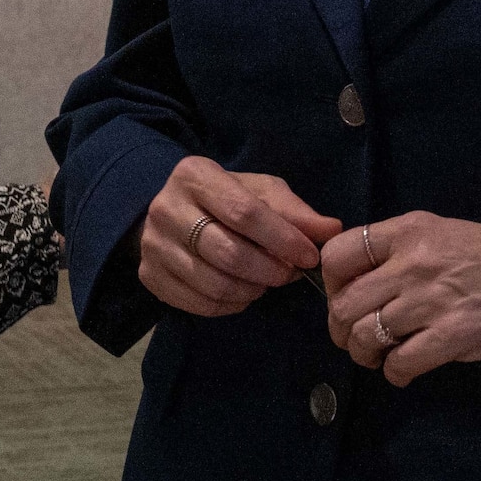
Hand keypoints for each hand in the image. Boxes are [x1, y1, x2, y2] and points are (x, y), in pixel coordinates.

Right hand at [137, 156, 341, 316]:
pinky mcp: (149, 276)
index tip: (309, 256)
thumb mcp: (259, 192)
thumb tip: (332, 230)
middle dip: (268, 270)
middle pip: (227, 252)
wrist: (172, 213)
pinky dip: (229, 305)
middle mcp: (165, 207)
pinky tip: (242, 293)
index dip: (282, 238)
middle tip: (288, 275)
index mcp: (194, 175)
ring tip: (266, 282)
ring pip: (213, 283)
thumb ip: (294, 211)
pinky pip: (197, 303)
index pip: (244, 212)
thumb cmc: (224, 199)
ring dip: (251, 290)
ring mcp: (152, 244)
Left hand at [320, 213, 480, 385]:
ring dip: (363, 354)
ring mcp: (434, 299)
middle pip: (345, 303)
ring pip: (367, 336)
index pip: (338, 254)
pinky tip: (403, 370)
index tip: (341, 298)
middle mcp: (414, 261)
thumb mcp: (441, 234)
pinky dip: (394, 373)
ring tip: (375, 356)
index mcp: (408, 230)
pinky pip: (401, 363)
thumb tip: (354, 281)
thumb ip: (397, 251)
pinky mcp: (455, 336)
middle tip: (351, 338)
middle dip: (340, 329)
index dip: (330, 284)